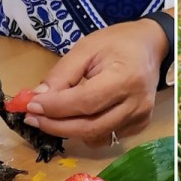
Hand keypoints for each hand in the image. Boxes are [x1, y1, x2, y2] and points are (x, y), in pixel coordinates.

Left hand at [24, 15, 169, 147]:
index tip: (30, 106)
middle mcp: (136, 103)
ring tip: (52, 117)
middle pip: (90, 127)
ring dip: (69, 131)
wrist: (150, 47)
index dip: (55, 108)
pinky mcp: (140, 126)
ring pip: (97, 137)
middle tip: (33, 118)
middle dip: (56, 126)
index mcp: (125, 78)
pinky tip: (78, 117)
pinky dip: (87, 132)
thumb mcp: (86, 48)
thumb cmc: (117, 43)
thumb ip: (62, 74)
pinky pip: (107, 137)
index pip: (85, 102)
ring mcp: (140, 117)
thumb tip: (37, 98)